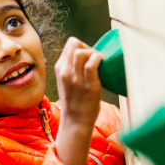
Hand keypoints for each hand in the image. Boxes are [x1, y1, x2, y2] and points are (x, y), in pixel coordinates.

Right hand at [53, 37, 104, 164]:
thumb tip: (85, 54)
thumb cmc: (75, 101)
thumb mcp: (66, 81)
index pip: (70, 44)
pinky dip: (99, 59)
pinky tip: (104, 64)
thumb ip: (71, 68)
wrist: (75, 121)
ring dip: (94, 53)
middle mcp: (65, 71)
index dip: (82, 46)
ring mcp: (76, 78)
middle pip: (75, 43)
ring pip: (82, 52)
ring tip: (100, 62)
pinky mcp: (89, 85)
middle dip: (88, 47)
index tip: (89, 56)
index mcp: (60, 68)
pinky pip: (92, 64)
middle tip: (96, 58)